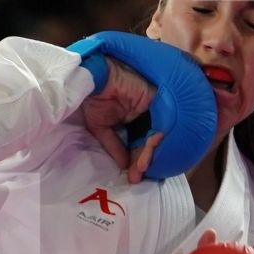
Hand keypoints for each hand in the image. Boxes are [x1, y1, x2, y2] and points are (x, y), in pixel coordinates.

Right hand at [81, 58, 158, 180]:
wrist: (93, 78)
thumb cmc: (94, 99)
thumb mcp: (100, 128)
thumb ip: (113, 146)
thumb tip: (123, 165)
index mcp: (134, 120)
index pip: (139, 142)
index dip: (136, 158)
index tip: (133, 175)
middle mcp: (147, 115)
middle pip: (149, 141)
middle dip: (143, 159)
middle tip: (137, 175)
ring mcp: (154, 107)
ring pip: (156, 135)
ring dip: (148, 153)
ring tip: (140, 168)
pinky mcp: (157, 100)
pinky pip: (160, 123)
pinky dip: (153, 140)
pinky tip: (147, 153)